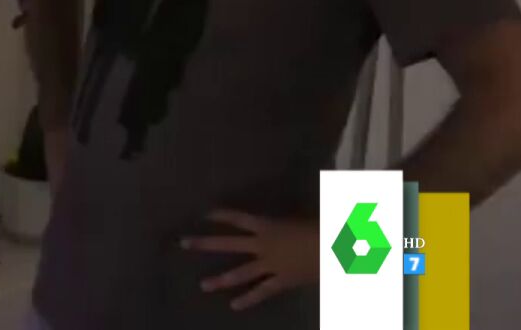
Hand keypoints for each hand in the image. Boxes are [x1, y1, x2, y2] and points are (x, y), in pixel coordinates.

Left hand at [181, 209, 318, 310]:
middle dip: (205, 244)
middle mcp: (263, 244)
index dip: (220, 215)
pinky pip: (263, 291)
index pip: (237, 218)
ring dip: (221, 279)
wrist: (337, 248)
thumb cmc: (322, 226)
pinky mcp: (282, 281)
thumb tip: (290, 215)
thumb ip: (290, 218)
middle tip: (183, 244)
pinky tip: (234, 306)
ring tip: (203, 286)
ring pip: (241, 273)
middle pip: (228, 243)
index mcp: (267, 225)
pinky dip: (249, 299)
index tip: (204, 214)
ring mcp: (270, 265)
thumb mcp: (303, 216)